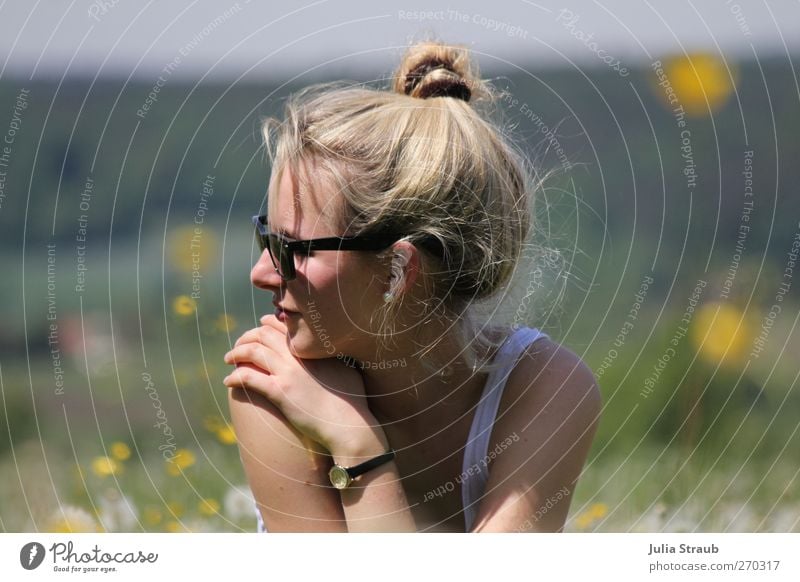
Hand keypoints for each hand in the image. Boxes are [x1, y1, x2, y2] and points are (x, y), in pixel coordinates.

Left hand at [223, 315, 386, 458]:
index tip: (258, 328)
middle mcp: (299, 355)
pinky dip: (235, 376)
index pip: (283, 326)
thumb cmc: (351, 401)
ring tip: (229, 359)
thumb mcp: (347, 369)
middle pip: (263, 334)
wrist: (347, 423)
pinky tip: (229, 381)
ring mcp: (288, 372)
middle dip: (246, 337)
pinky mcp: (279, 392)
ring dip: (236, 352)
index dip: (266, 324)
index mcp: (313, 347)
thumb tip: (331, 355)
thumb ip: (333, 358)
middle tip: (239, 345)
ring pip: (252, 351)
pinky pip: (249, 377)